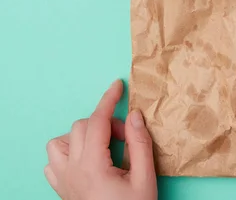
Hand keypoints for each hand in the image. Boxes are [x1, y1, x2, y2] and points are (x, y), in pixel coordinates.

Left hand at [44, 80, 156, 199]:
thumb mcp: (145, 177)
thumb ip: (140, 143)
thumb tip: (135, 115)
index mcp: (93, 166)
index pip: (97, 121)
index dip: (108, 99)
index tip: (118, 85)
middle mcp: (72, 171)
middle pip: (81, 127)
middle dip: (105, 123)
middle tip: (126, 138)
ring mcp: (63, 182)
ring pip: (60, 142)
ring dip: (81, 135)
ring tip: (102, 145)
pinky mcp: (61, 190)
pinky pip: (53, 161)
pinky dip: (67, 152)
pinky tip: (86, 159)